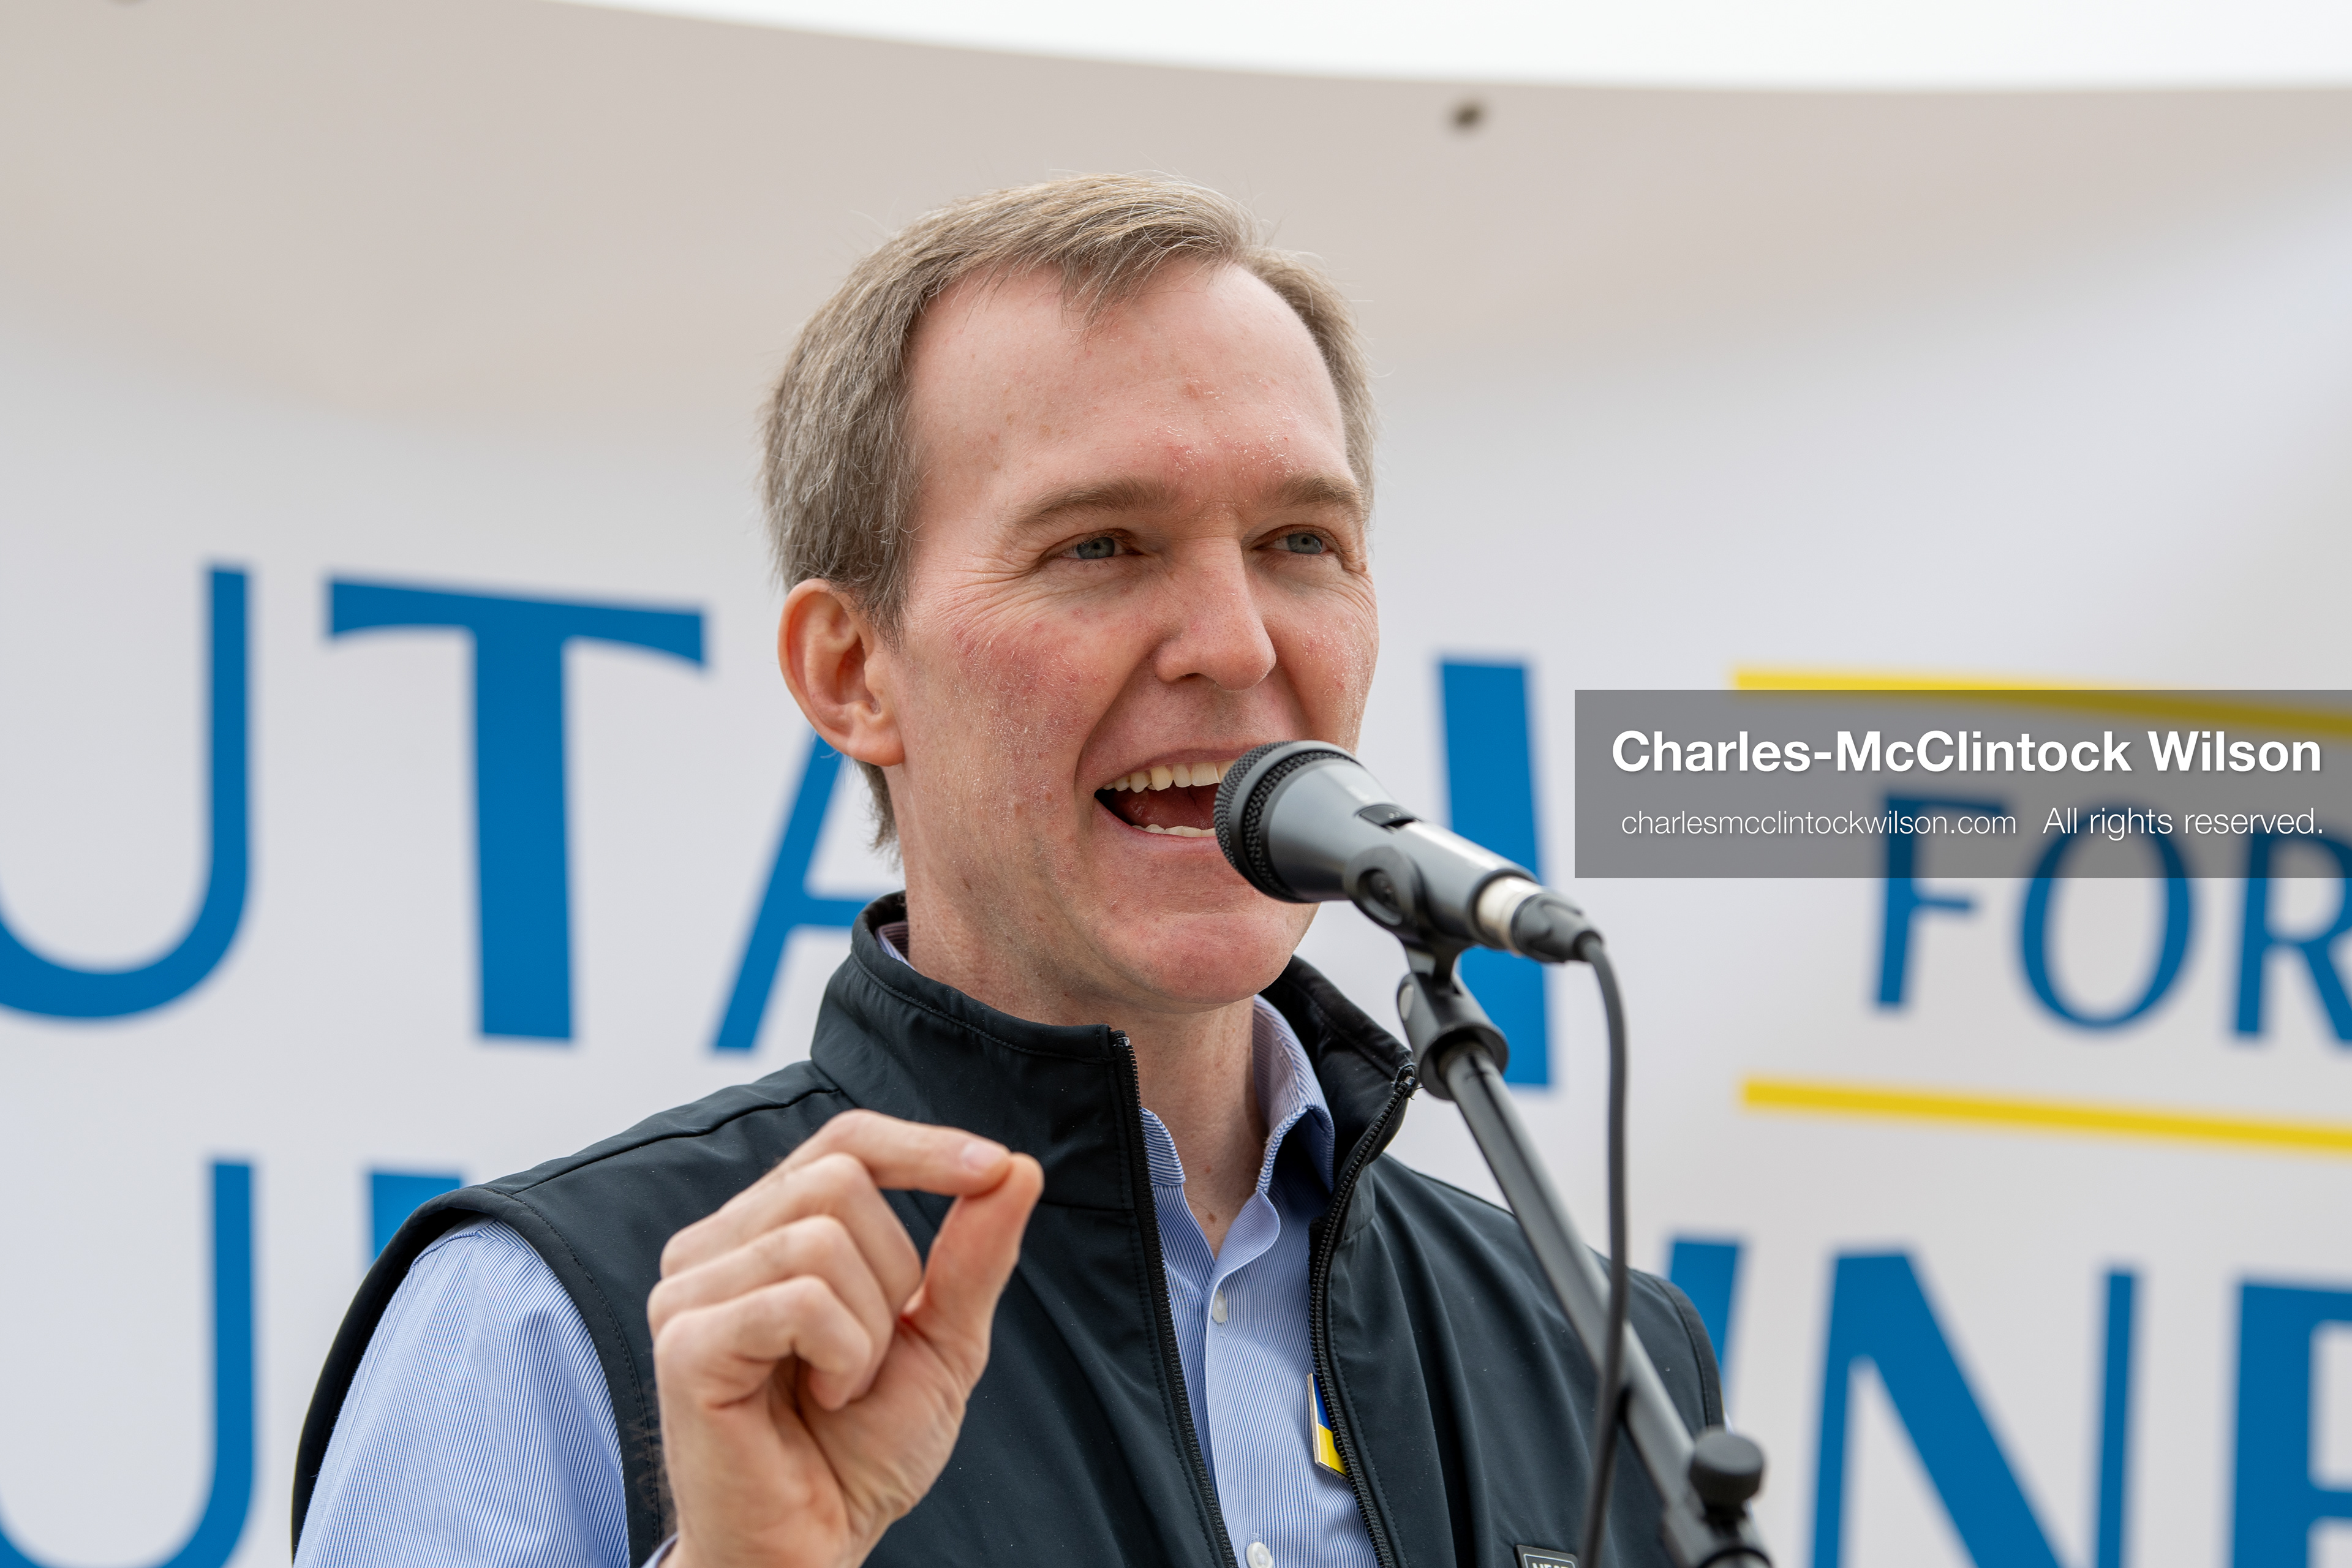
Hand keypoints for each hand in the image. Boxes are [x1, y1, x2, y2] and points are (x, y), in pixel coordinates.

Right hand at [648, 1110, 1043, 1567]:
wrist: (816, 1548)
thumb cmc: (861, 1451)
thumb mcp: (942, 1341)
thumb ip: (973, 1255)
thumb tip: (1018, 1167)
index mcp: (765, 1230)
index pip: (845, 1141)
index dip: (922, 1146)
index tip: (992, 1170)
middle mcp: (712, 1246)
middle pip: (840, 1181)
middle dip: (894, 1273)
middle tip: (868, 1357)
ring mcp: (686, 1292)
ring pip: (822, 1237)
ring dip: (868, 1328)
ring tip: (839, 1385)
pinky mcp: (685, 1343)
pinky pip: (800, 1299)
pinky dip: (842, 1354)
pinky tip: (820, 1399)